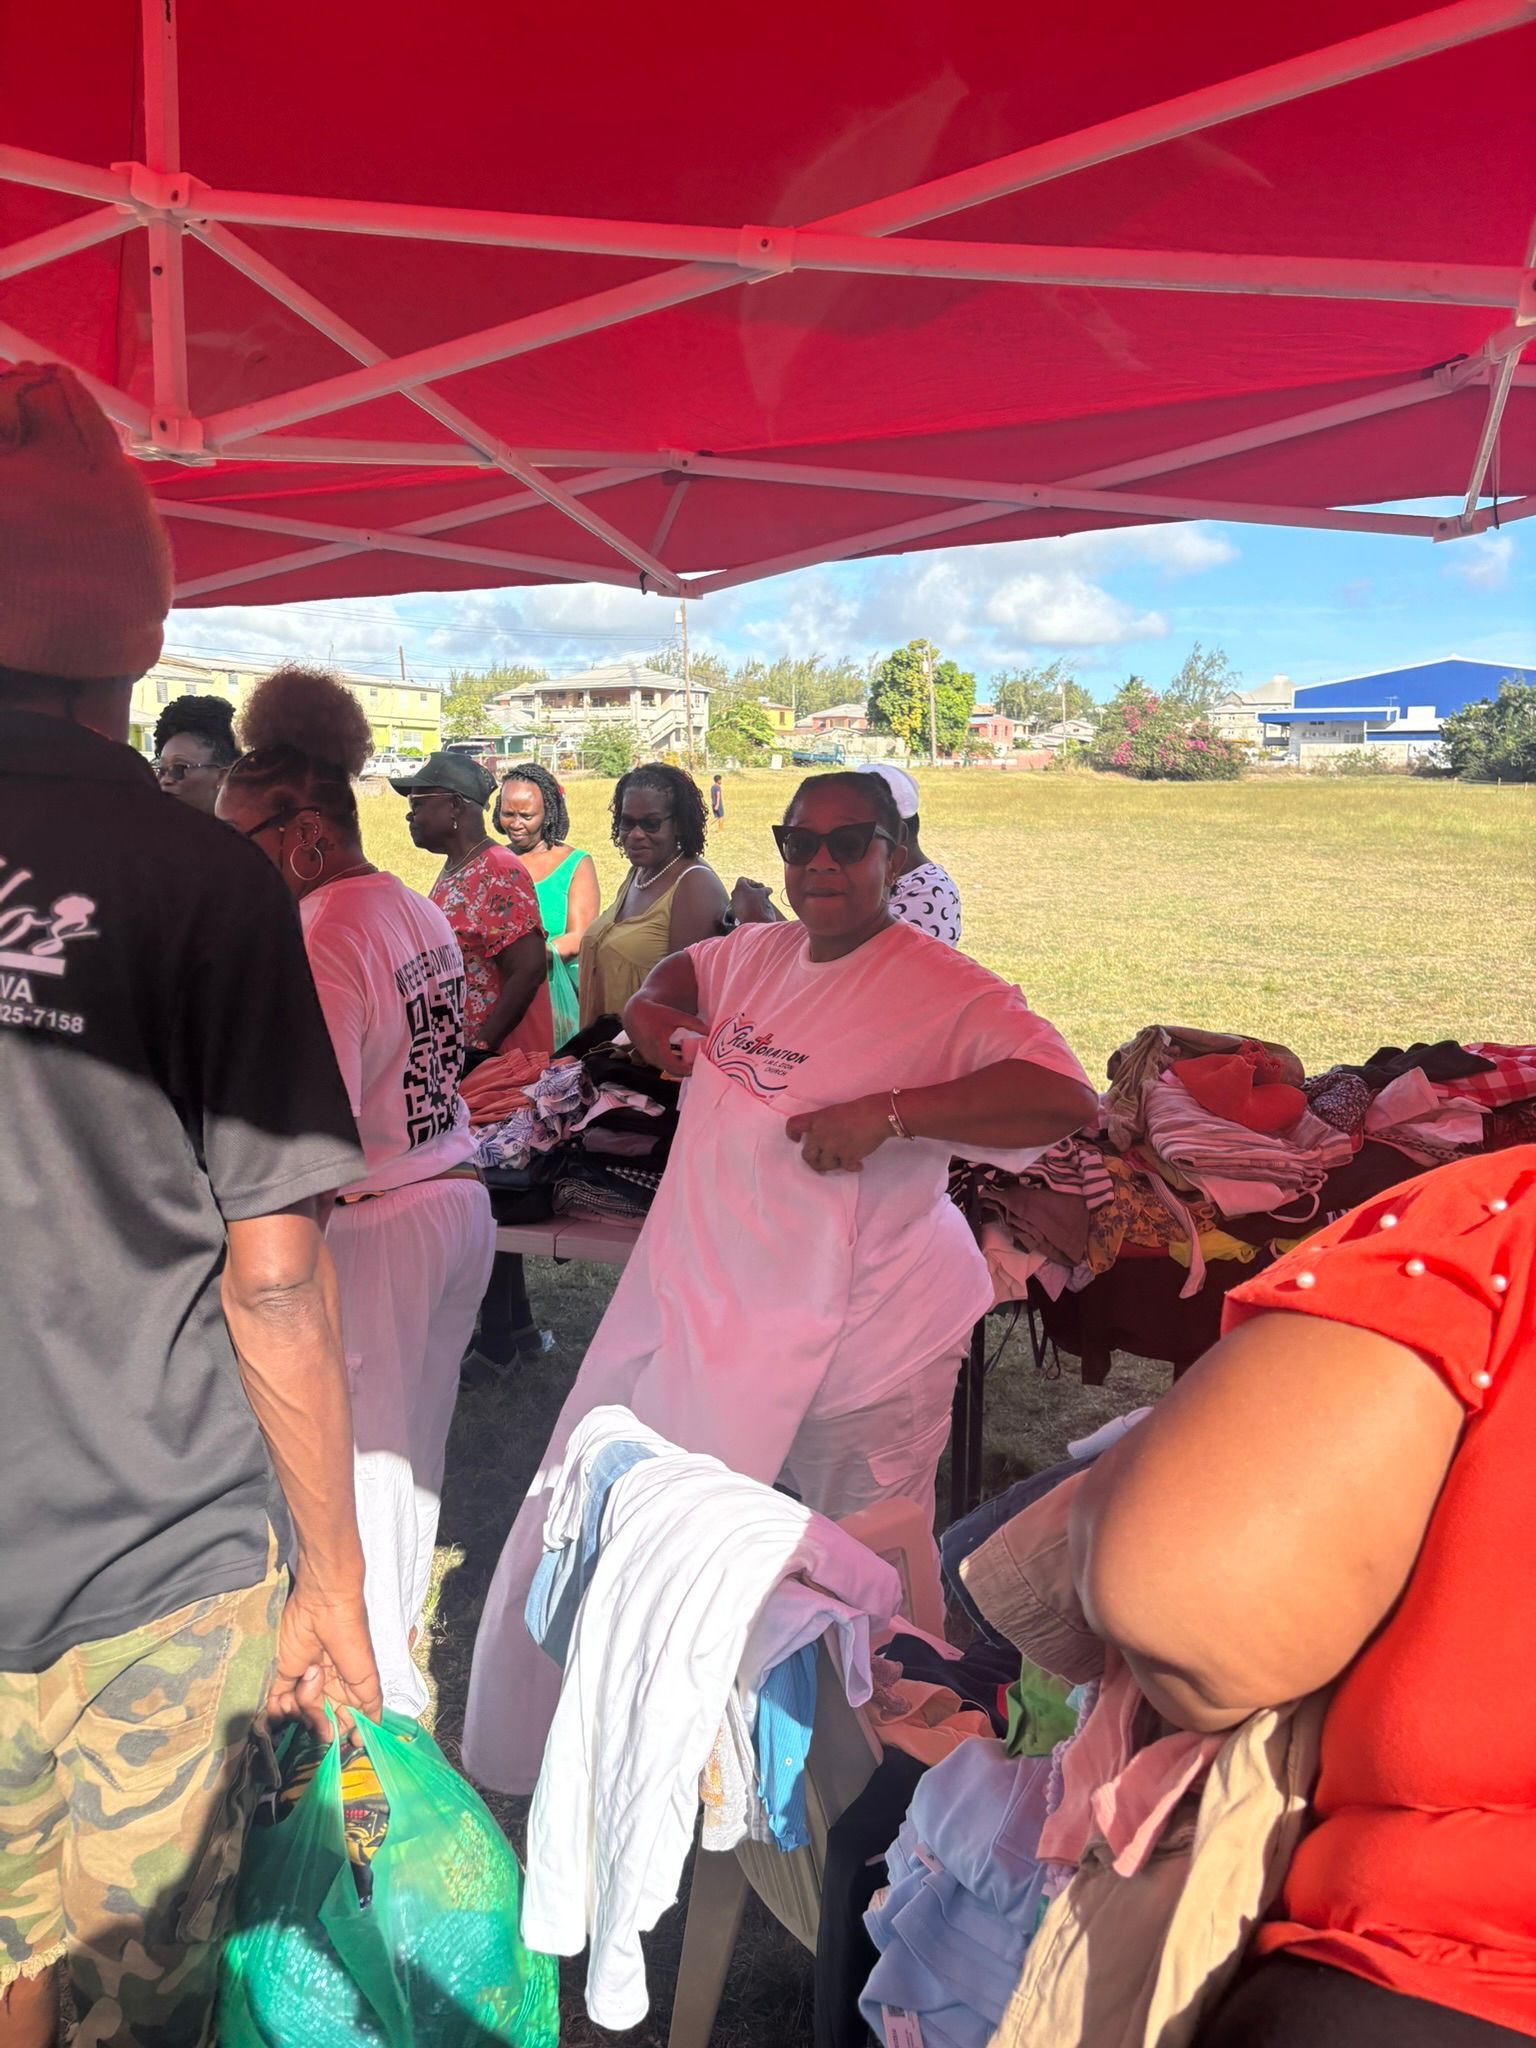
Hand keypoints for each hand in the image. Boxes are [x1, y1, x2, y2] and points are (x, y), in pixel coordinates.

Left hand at [268, 1580, 382, 1742]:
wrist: (322, 1606)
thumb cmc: (350, 1639)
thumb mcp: (367, 1674)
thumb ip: (369, 1704)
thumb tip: (370, 1733)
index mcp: (350, 1688)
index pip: (347, 1721)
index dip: (345, 1733)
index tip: (346, 1744)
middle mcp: (328, 1688)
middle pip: (321, 1720)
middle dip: (318, 1720)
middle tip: (317, 1702)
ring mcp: (305, 1681)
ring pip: (299, 1713)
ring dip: (299, 1708)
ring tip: (304, 1684)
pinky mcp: (284, 1672)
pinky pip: (277, 1701)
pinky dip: (275, 1711)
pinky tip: (276, 1713)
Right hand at [625, 994, 704, 1071]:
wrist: (635, 1013)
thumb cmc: (655, 1013)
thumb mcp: (676, 1016)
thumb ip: (694, 1023)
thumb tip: (710, 1031)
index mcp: (659, 1048)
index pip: (677, 1067)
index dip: (690, 1068)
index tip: (702, 1064)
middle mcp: (652, 1057)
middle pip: (673, 1071)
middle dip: (687, 1069)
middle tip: (701, 1063)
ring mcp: (649, 1059)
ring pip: (668, 1069)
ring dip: (681, 1067)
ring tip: (694, 1060)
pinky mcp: (648, 1058)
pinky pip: (663, 1065)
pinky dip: (674, 1064)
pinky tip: (683, 1057)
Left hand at [731, 877, 779, 924]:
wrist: (754, 920)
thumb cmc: (759, 904)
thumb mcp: (764, 893)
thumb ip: (765, 889)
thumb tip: (768, 890)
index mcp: (739, 886)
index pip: (743, 879)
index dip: (751, 882)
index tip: (759, 887)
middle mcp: (734, 894)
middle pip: (741, 889)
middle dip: (750, 890)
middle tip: (759, 894)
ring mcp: (733, 903)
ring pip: (741, 898)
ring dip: (749, 898)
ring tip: (758, 902)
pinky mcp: (735, 912)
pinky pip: (740, 906)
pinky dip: (746, 906)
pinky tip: (754, 909)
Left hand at [785, 1095, 891, 1173]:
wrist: (876, 1115)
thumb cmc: (857, 1110)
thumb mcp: (833, 1112)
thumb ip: (823, 1125)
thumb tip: (822, 1142)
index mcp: (816, 1120)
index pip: (793, 1126)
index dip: (791, 1134)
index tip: (797, 1140)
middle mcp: (820, 1135)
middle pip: (807, 1155)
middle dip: (814, 1160)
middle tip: (822, 1161)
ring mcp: (832, 1147)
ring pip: (824, 1165)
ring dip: (833, 1164)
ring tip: (843, 1159)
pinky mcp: (846, 1157)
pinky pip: (845, 1168)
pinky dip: (852, 1167)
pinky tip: (858, 1164)